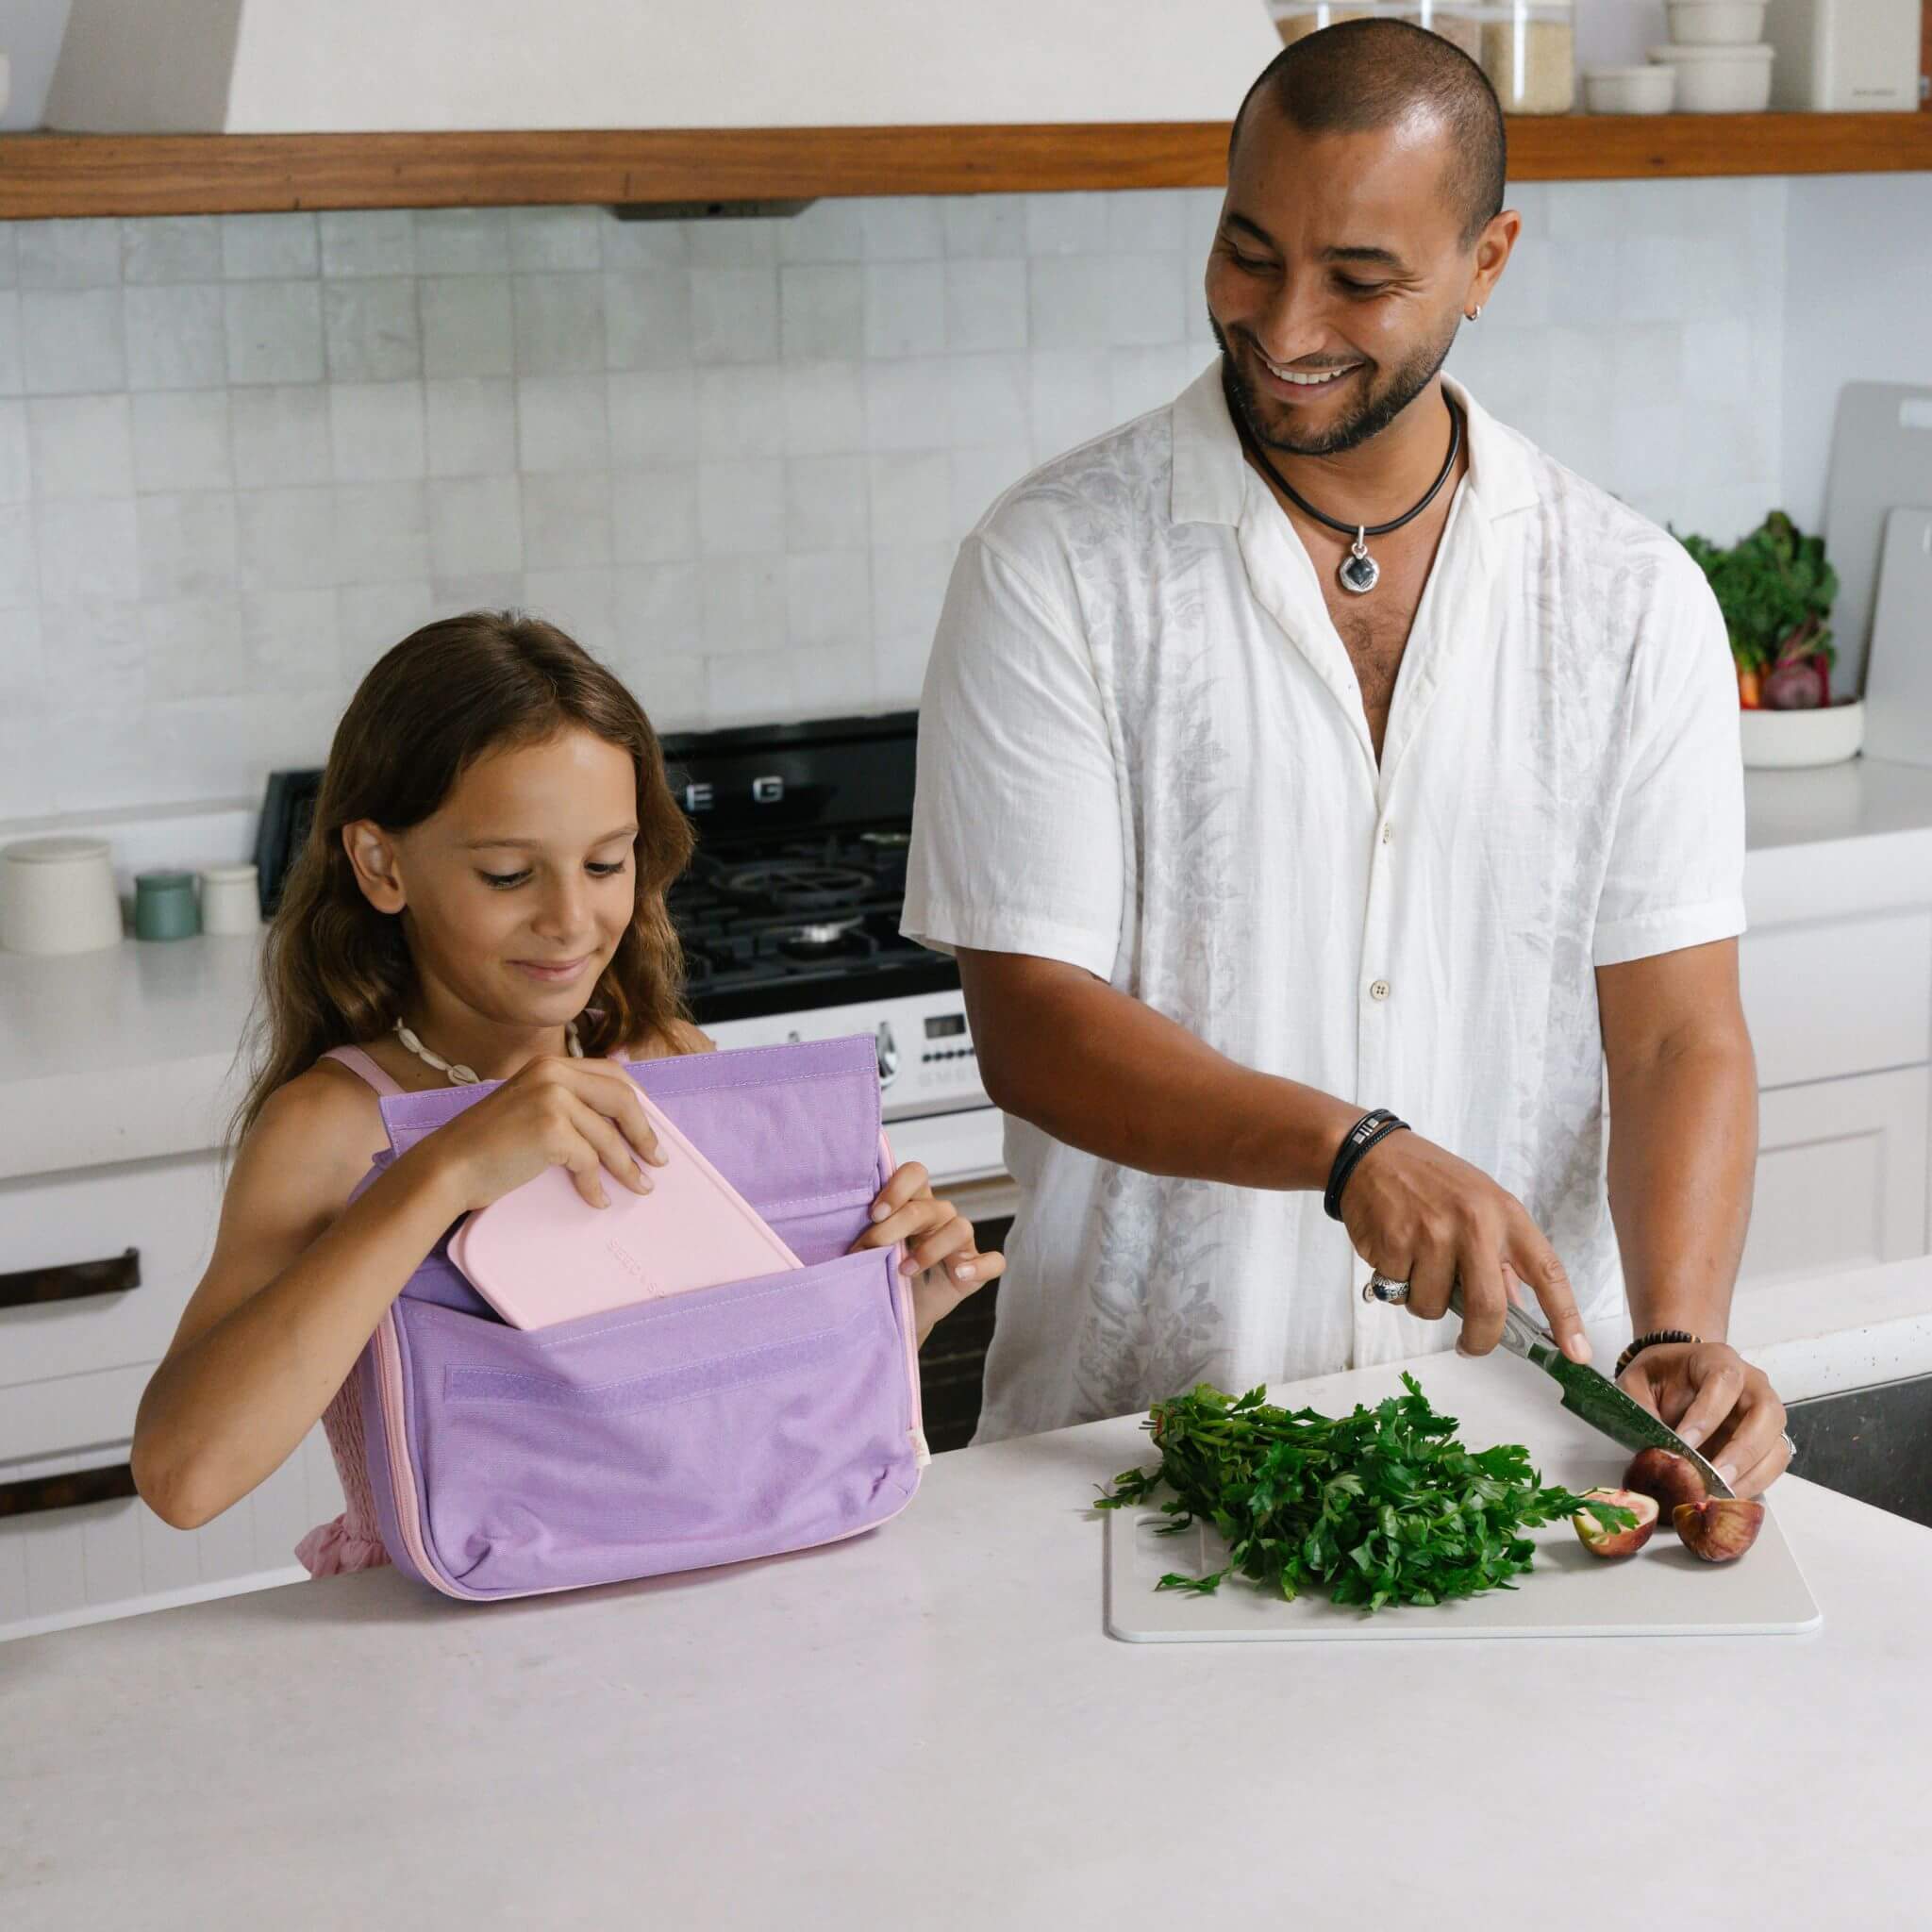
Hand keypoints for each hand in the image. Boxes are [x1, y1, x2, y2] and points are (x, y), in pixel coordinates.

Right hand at [418, 1056, 667, 1212]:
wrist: (447, 1167)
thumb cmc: (487, 1146)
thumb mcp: (529, 1107)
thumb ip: (567, 1102)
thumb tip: (618, 1118)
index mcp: (550, 1064)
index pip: (612, 1075)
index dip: (638, 1104)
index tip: (650, 1129)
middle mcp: (553, 1073)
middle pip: (621, 1099)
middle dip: (645, 1132)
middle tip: (658, 1159)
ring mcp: (552, 1098)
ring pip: (608, 1136)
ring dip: (627, 1166)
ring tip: (640, 1187)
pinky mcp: (550, 1129)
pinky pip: (588, 1161)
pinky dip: (595, 1185)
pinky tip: (597, 1199)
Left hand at [848, 1160, 1006, 1345]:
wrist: (892, 1316)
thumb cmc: (878, 1274)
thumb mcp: (867, 1250)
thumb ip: (861, 1233)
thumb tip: (831, 1228)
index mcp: (912, 1202)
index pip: (915, 1173)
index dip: (898, 1188)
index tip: (873, 1213)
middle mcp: (939, 1217)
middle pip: (930, 1206)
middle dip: (898, 1226)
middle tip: (873, 1247)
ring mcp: (960, 1244)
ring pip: (960, 1227)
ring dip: (931, 1248)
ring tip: (904, 1270)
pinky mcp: (974, 1270)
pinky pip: (993, 1261)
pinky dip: (979, 1265)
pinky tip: (959, 1273)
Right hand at [1341, 1129, 1590, 1363]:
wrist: (1371, 1154)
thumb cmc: (1430, 1180)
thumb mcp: (1479, 1202)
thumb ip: (1499, 1252)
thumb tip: (1516, 1306)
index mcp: (1505, 1213)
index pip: (1547, 1271)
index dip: (1565, 1316)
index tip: (1577, 1352)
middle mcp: (1474, 1223)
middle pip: (1490, 1307)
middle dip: (1480, 1340)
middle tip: (1470, 1346)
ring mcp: (1432, 1233)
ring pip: (1434, 1307)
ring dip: (1424, 1300)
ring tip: (1416, 1264)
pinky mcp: (1395, 1242)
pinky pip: (1399, 1293)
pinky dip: (1395, 1284)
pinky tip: (1393, 1251)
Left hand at [1618, 1341, 1789, 1496]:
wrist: (1675, 1376)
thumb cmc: (1659, 1377)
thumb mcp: (1637, 1380)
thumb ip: (1641, 1407)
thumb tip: (1657, 1449)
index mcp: (1717, 1359)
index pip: (1725, 1381)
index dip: (1707, 1415)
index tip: (1684, 1443)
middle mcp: (1752, 1383)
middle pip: (1766, 1414)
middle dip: (1742, 1450)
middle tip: (1714, 1477)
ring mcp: (1764, 1412)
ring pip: (1776, 1443)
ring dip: (1751, 1474)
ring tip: (1720, 1494)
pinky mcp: (1767, 1439)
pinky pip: (1773, 1464)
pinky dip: (1754, 1483)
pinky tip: (1727, 1495)